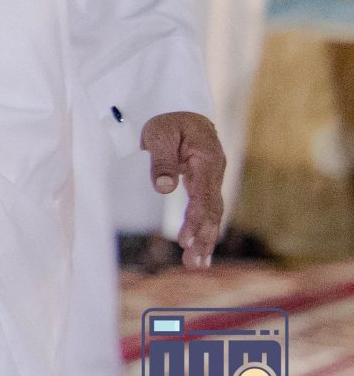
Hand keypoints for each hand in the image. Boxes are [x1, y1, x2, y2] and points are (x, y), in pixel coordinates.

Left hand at [140, 110, 225, 268]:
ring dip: (206, 240)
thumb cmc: (170, 121)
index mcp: (207, 160)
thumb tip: (163, 188)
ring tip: (197, 265)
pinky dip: (205, 231)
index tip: (185, 239)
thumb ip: (162, 161)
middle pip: (212, 210)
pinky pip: (208, 211)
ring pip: (212, 214)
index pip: (203, 196)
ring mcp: (212, 181)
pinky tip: (201, 252)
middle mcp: (215, 173)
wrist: (183, 111)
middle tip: (193, 262)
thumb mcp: (160, 134)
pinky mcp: (205, 186)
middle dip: (204, 237)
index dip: (195, 219)